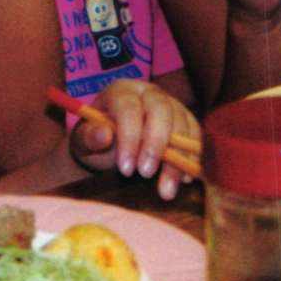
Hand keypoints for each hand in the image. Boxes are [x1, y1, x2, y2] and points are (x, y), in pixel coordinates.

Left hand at [68, 78, 199, 200]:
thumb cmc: (97, 139)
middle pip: (161, 110)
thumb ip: (90, 137)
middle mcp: (149, 92)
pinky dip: (193, 158)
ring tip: (166, 189)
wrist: (112, 141)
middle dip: (156, 143)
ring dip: (178, 158)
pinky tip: (185, 180)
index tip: (125, 168)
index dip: (129, 137)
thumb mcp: (84, 140)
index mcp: (122, 91)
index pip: (129, 108)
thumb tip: (103, 135)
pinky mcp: (186, 121)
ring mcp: (172, 105)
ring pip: (182, 125)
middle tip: (146, 174)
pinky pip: (196, 136)